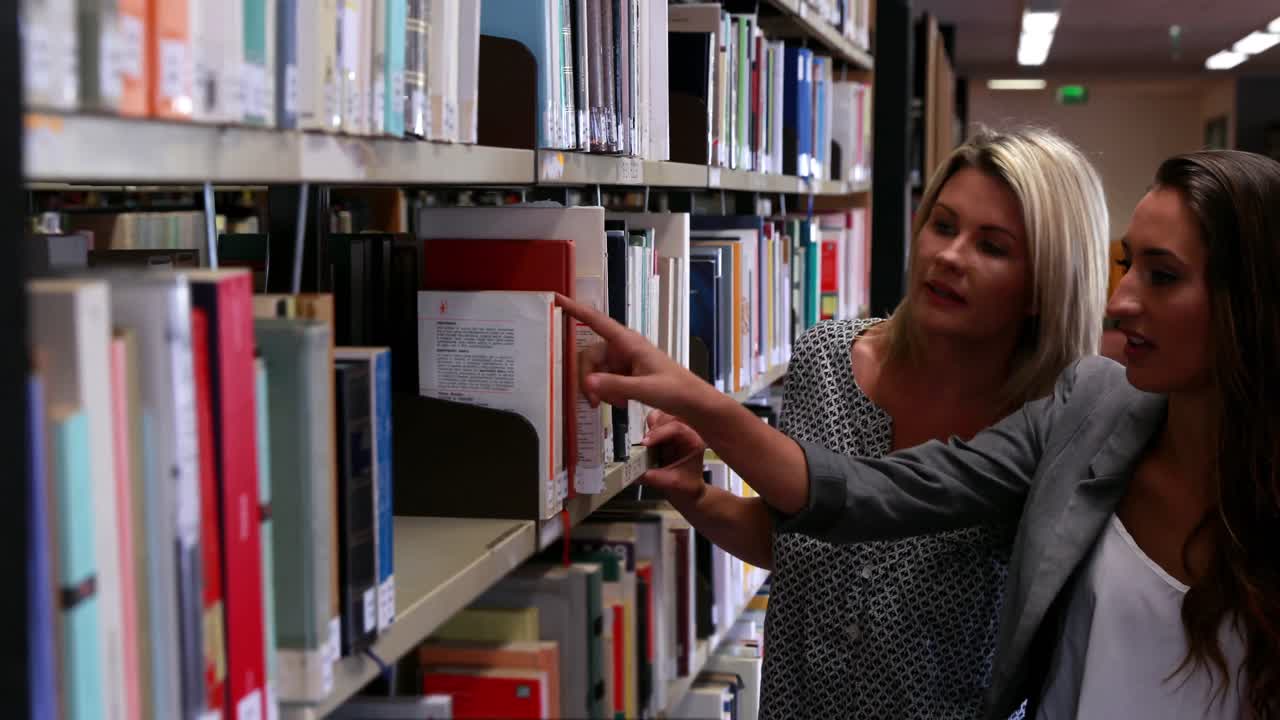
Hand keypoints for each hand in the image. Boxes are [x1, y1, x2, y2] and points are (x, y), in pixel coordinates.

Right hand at [556, 293, 719, 420]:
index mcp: (628, 342)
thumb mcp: (645, 389)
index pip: (596, 321)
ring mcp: (623, 360)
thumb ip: (615, 385)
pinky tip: (621, 402)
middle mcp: (623, 347)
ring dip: (600, 389)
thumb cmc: (675, 390)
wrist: (691, 402)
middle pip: (590, 356)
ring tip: (617, 403)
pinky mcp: (625, 373)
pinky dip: (607, 392)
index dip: (575, 309)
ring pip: (596, 371)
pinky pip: (605, 380)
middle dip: (588, 379)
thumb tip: (587, 382)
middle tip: (593, 402)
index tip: (557, 298)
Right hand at [639, 410, 707, 504]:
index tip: (645, 443)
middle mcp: (687, 432)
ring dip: (651, 428)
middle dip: (654, 430)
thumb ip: (653, 477)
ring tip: (647, 444)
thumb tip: (633, 473)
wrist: (689, 491)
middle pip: (668, 417)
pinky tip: (648, 441)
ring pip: (661, 416)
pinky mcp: (667, 432)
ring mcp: (676, 430)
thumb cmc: (686, 486)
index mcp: (694, 441)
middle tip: (644, 445)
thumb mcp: (671, 483)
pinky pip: (655, 422)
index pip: (677, 428)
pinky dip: (649, 428)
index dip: (659, 433)